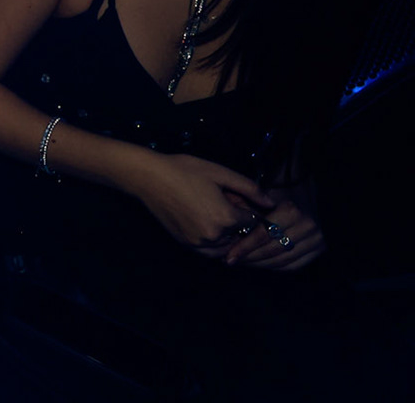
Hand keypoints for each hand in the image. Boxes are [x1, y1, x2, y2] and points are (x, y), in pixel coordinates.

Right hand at [130, 152, 274, 252]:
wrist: (149, 177)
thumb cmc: (184, 170)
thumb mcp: (220, 173)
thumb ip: (250, 189)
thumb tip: (272, 203)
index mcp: (225, 218)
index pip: (253, 221)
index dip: (247, 207)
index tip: (235, 196)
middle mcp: (214, 235)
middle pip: (240, 235)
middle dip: (237, 221)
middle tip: (222, 201)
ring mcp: (198, 243)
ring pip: (227, 246)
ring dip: (227, 235)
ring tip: (213, 213)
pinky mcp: (186, 244)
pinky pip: (210, 251)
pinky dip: (214, 242)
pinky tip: (205, 223)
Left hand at [222, 190, 324, 270]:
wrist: (301, 189)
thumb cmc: (275, 191)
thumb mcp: (259, 196)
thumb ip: (247, 214)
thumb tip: (227, 235)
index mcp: (291, 211)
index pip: (263, 236)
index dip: (244, 247)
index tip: (228, 256)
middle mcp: (307, 226)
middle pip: (273, 250)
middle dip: (250, 258)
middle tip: (231, 261)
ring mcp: (316, 238)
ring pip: (283, 260)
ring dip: (260, 264)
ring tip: (242, 263)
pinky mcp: (320, 248)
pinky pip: (293, 265)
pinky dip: (274, 267)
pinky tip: (259, 264)